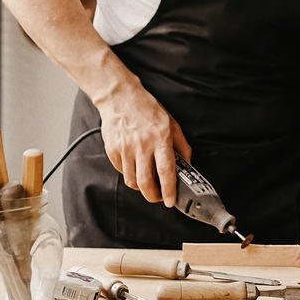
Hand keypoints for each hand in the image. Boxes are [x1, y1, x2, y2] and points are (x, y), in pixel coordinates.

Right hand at [94, 82, 190, 206]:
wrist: (121, 98)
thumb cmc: (148, 110)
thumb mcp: (172, 124)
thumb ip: (181, 145)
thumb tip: (187, 164)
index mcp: (160, 139)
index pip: (166, 171)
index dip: (168, 189)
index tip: (170, 201)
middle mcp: (142, 146)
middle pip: (145, 182)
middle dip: (152, 196)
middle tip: (158, 197)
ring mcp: (125, 149)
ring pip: (132, 180)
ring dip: (141, 187)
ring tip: (147, 182)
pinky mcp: (112, 150)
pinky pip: (121, 171)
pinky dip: (129, 174)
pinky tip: (135, 167)